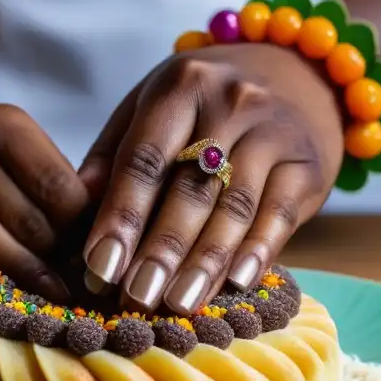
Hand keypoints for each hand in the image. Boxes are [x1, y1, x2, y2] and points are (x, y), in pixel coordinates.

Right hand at [0, 90, 88, 299]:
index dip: (82, 238)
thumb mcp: (12, 154)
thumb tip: (107, 239)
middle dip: (52, 266)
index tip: (95, 272)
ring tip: (36, 308)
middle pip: (25, 219)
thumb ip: (53, 187)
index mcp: (7, 126)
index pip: (61, 191)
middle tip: (72, 301)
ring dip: (13, 276)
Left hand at [79, 43, 343, 314]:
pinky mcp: (308, 164)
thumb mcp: (150, 110)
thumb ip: (111, 157)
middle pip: (190, 187)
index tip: (100, 267)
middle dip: (161, 249)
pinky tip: (237, 283)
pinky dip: (258, 251)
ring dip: (205, 261)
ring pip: (234, 206)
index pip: (144, 159)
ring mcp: (274, 131)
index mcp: (179, 86)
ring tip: (178, 303)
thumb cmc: (201, 107)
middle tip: (136, 297)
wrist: (293, 77)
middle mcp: (231, 101)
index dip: (121, 216)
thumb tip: (72, 209)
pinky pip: (280, 214)